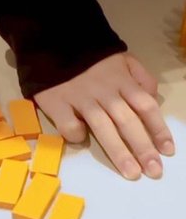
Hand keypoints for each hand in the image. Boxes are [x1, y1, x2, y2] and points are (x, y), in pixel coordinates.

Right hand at [34, 53, 174, 179]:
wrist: (51, 46)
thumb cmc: (88, 59)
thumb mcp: (121, 58)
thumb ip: (139, 76)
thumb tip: (151, 97)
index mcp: (121, 80)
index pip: (145, 106)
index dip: (158, 129)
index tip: (167, 150)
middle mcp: (104, 91)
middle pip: (127, 121)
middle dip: (143, 147)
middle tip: (153, 171)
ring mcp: (80, 98)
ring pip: (103, 127)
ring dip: (119, 152)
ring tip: (131, 172)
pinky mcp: (57, 104)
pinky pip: (69, 125)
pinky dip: (77, 136)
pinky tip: (81, 141)